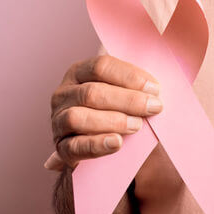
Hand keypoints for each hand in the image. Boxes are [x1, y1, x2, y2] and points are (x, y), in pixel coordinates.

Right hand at [44, 55, 161, 170]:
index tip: (155, 89)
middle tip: (154, 107)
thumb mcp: (122, 91)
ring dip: (112, 121)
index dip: (129, 76)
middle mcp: (63, 94)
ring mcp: (58, 121)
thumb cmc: (116, 110)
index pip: (100, 66)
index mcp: (78, 72)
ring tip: (137, 125)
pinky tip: (117, 143)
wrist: (99, 146)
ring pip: (78, 117)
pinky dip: (97, 144)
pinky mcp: (60, 148)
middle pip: (92, 92)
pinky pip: (74, 147)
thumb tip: (154, 84)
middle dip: (127, 100)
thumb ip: (133, 84)